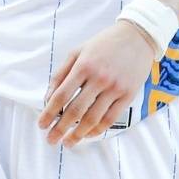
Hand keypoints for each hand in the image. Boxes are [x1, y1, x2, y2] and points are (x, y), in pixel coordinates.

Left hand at [38, 21, 156, 146]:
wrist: (137, 37)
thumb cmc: (103, 44)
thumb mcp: (77, 52)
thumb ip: (61, 74)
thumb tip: (48, 99)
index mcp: (83, 66)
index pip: (61, 95)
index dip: (49, 113)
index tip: (41, 124)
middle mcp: (99, 78)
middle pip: (75, 111)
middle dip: (60, 129)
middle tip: (51, 140)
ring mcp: (115, 88)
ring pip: (93, 119)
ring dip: (78, 134)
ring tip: (68, 142)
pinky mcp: (128, 95)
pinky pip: (111, 119)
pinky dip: (97, 130)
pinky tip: (87, 135)